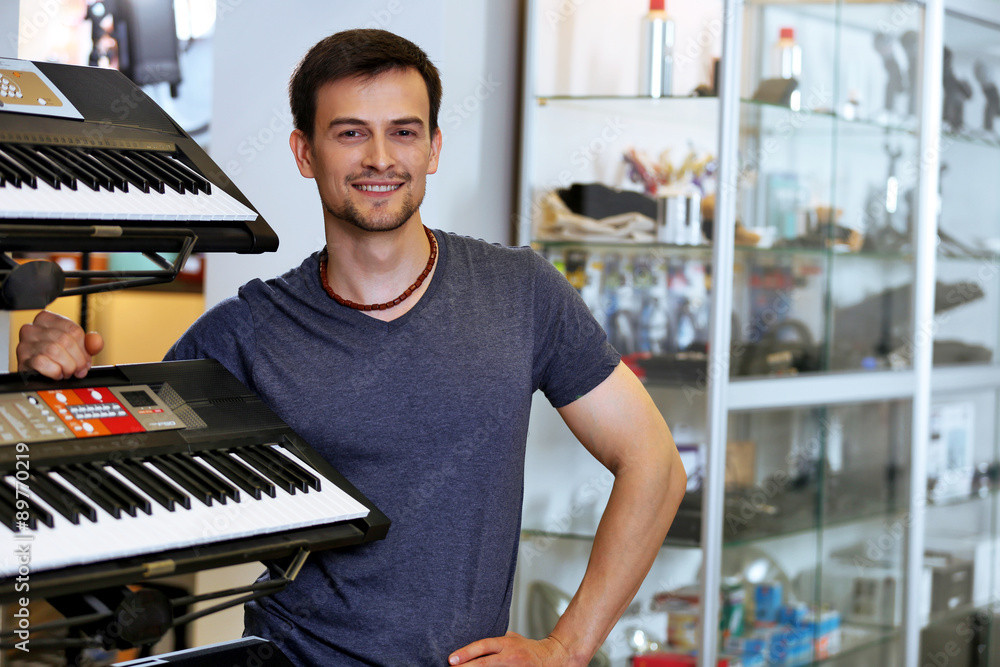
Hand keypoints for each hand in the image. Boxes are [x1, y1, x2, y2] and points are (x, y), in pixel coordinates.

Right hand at [16, 310, 103, 379]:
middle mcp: (32, 328)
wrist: (38, 373)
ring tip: (67, 372)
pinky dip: (54, 371)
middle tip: (79, 369)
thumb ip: (89, 343)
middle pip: (65, 340)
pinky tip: (57, 373)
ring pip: (54, 351)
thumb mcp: (76, 347)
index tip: (86, 359)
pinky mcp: (22, 360)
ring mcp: (25, 344)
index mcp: (47, 319)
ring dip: (67, 366)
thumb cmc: (56, 357)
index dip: (84, 348)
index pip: (73, 330)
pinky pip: (42, 363)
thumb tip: (96, 341)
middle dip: (77, 359)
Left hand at [448, 632, 573, 665]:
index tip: (451, 659)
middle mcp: (510, 657)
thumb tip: (476, 646)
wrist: (553, 657)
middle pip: (483, 663)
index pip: (483, 646)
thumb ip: (496, 642)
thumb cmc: (530, 649)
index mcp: (506, 644)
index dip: (466, 653)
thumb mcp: (513, 639)